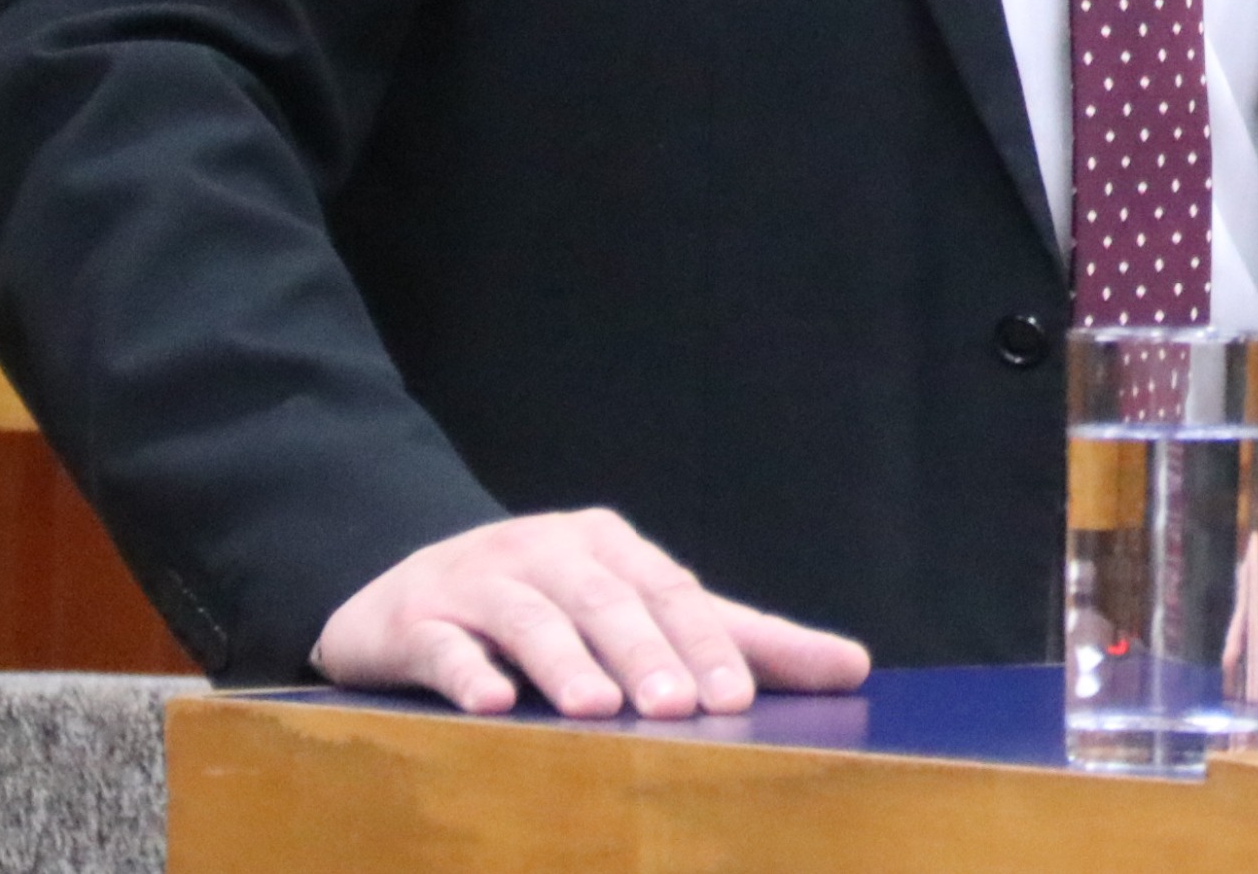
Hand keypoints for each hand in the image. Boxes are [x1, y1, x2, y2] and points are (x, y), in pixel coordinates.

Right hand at [311, 508, 872, 718]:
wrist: (403, 590)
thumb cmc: (547, 605)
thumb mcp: (644, 611)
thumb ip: (742, 640)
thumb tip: (854, 666)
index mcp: (611, 545)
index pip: (672, 593)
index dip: (705, 644)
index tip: (737, 698)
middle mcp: (548, 551)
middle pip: (607, 601)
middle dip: (645, 654)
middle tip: (679, 709)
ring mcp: (478, 580)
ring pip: (530, 618)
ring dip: (566, 662)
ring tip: (598, 711)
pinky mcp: (416, 620)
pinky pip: (444, 645)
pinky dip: (470, 672)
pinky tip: (494, 706)